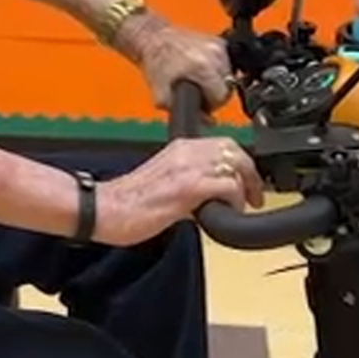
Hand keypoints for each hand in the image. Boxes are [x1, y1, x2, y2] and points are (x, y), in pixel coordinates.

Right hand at [92, 137, 264, 246]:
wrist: (104, 209)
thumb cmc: (127, 202)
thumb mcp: (165, 183)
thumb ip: (189, 183)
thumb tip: (210, 198)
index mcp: (179, 149)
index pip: (223, 144)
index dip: (241, 164)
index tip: (247, 184)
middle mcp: (185, 152)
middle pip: (233, 150)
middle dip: (250, 173)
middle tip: (254, 197)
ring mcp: (187, 168)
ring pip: (233, 164)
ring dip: (244, 186)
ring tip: (242, 206)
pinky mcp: (187, 188)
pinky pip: (226, 186)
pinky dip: (234, 200)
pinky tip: (228, 213)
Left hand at [117, 15, 235, 113]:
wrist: (152, 39)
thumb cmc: (155, 63)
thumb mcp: (162, 96)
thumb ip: (184, 112)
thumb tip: (209, 122)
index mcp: (203, 67)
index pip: (222, 97)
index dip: (211, 105)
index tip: (201, 103)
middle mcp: (214, 54)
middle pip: (228, 87)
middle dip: (214, 94)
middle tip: (198, 91)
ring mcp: (218, 45)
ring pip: (229, 75)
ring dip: (217, 81)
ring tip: (198, 79)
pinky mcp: (219, 40)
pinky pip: (226, 62)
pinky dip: (217, 68)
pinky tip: (201, 69)